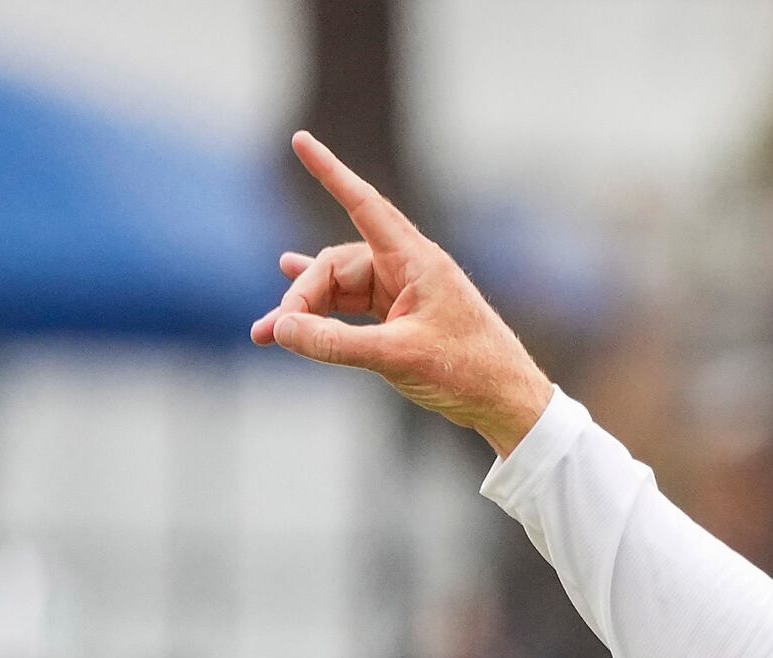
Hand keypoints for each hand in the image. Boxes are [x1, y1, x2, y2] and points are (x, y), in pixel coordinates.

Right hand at [250, 132, 555, 454]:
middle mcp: (407, 269)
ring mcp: (403, 293)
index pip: (364, 204)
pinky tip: (292, 314)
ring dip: (304, 312)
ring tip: (264, 333)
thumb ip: (334, 343)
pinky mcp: (400, 318)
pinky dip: (322, 317)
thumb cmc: (468, 372)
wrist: (508, 402)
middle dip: (303, 296)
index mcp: (416, 261)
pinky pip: (350, 309)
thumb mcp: (396, 356)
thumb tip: (280, 328)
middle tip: (277, 332)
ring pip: (339, 291)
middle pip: (336, 266)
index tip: (301, 140)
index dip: (330, 172)